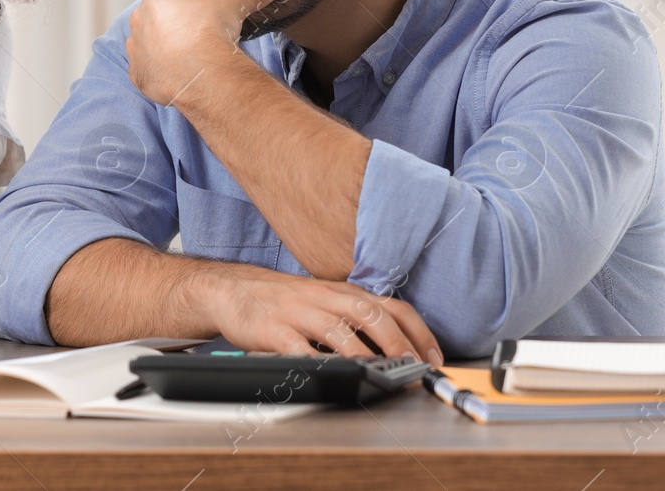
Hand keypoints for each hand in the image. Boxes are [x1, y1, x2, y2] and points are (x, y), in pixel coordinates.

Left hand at [127, 0, 284, 106]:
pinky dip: (161, 73)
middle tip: (200, 37)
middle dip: (176, 25)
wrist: (201, 71)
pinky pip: (148, 70)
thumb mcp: (234, 4)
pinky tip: (180, 75)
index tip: (205, 14)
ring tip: (191, 57)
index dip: (191, 3)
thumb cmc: (211, 30)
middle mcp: (139, 16)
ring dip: (166, 49)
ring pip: (151, 44)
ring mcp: (134, 46)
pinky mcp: (136, 73)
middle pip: (160, 18)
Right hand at [185, 260, 442, 363]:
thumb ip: (354, 316)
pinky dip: (317, 363)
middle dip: (397, 344)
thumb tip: (397, 347)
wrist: (231, 289)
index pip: (391, 305)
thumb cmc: (281, 300)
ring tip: (379, 375)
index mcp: (341, 291)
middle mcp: (324, 297)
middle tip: (413, 369)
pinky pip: (298, 348)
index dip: (418, 331)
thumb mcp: (323, 300)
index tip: (434, 357)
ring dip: (364, 355)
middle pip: (370, 313)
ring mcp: (298, 312)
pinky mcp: (273, 329)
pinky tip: (330, 376)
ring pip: (339, 329)